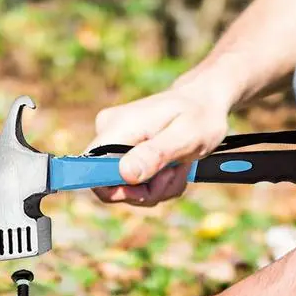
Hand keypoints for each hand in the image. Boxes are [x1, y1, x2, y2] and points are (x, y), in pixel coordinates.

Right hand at [89, 84, 229, 206]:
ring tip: (177, 169)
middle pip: (110, 185)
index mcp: (117, 126)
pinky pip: (135, 185)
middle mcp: (109, 133)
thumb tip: (125, 174)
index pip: (90, 167)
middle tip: (174, 174)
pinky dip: (158, 184)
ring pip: (126, 189)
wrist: (205, 104)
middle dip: (146, 191)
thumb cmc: (199, 116)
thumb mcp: (185, 136)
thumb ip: (155, 154)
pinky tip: (173, 169)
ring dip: (157, 188)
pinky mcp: (125, 154)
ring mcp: (116, 144)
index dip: (112, 189)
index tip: (144, 190)